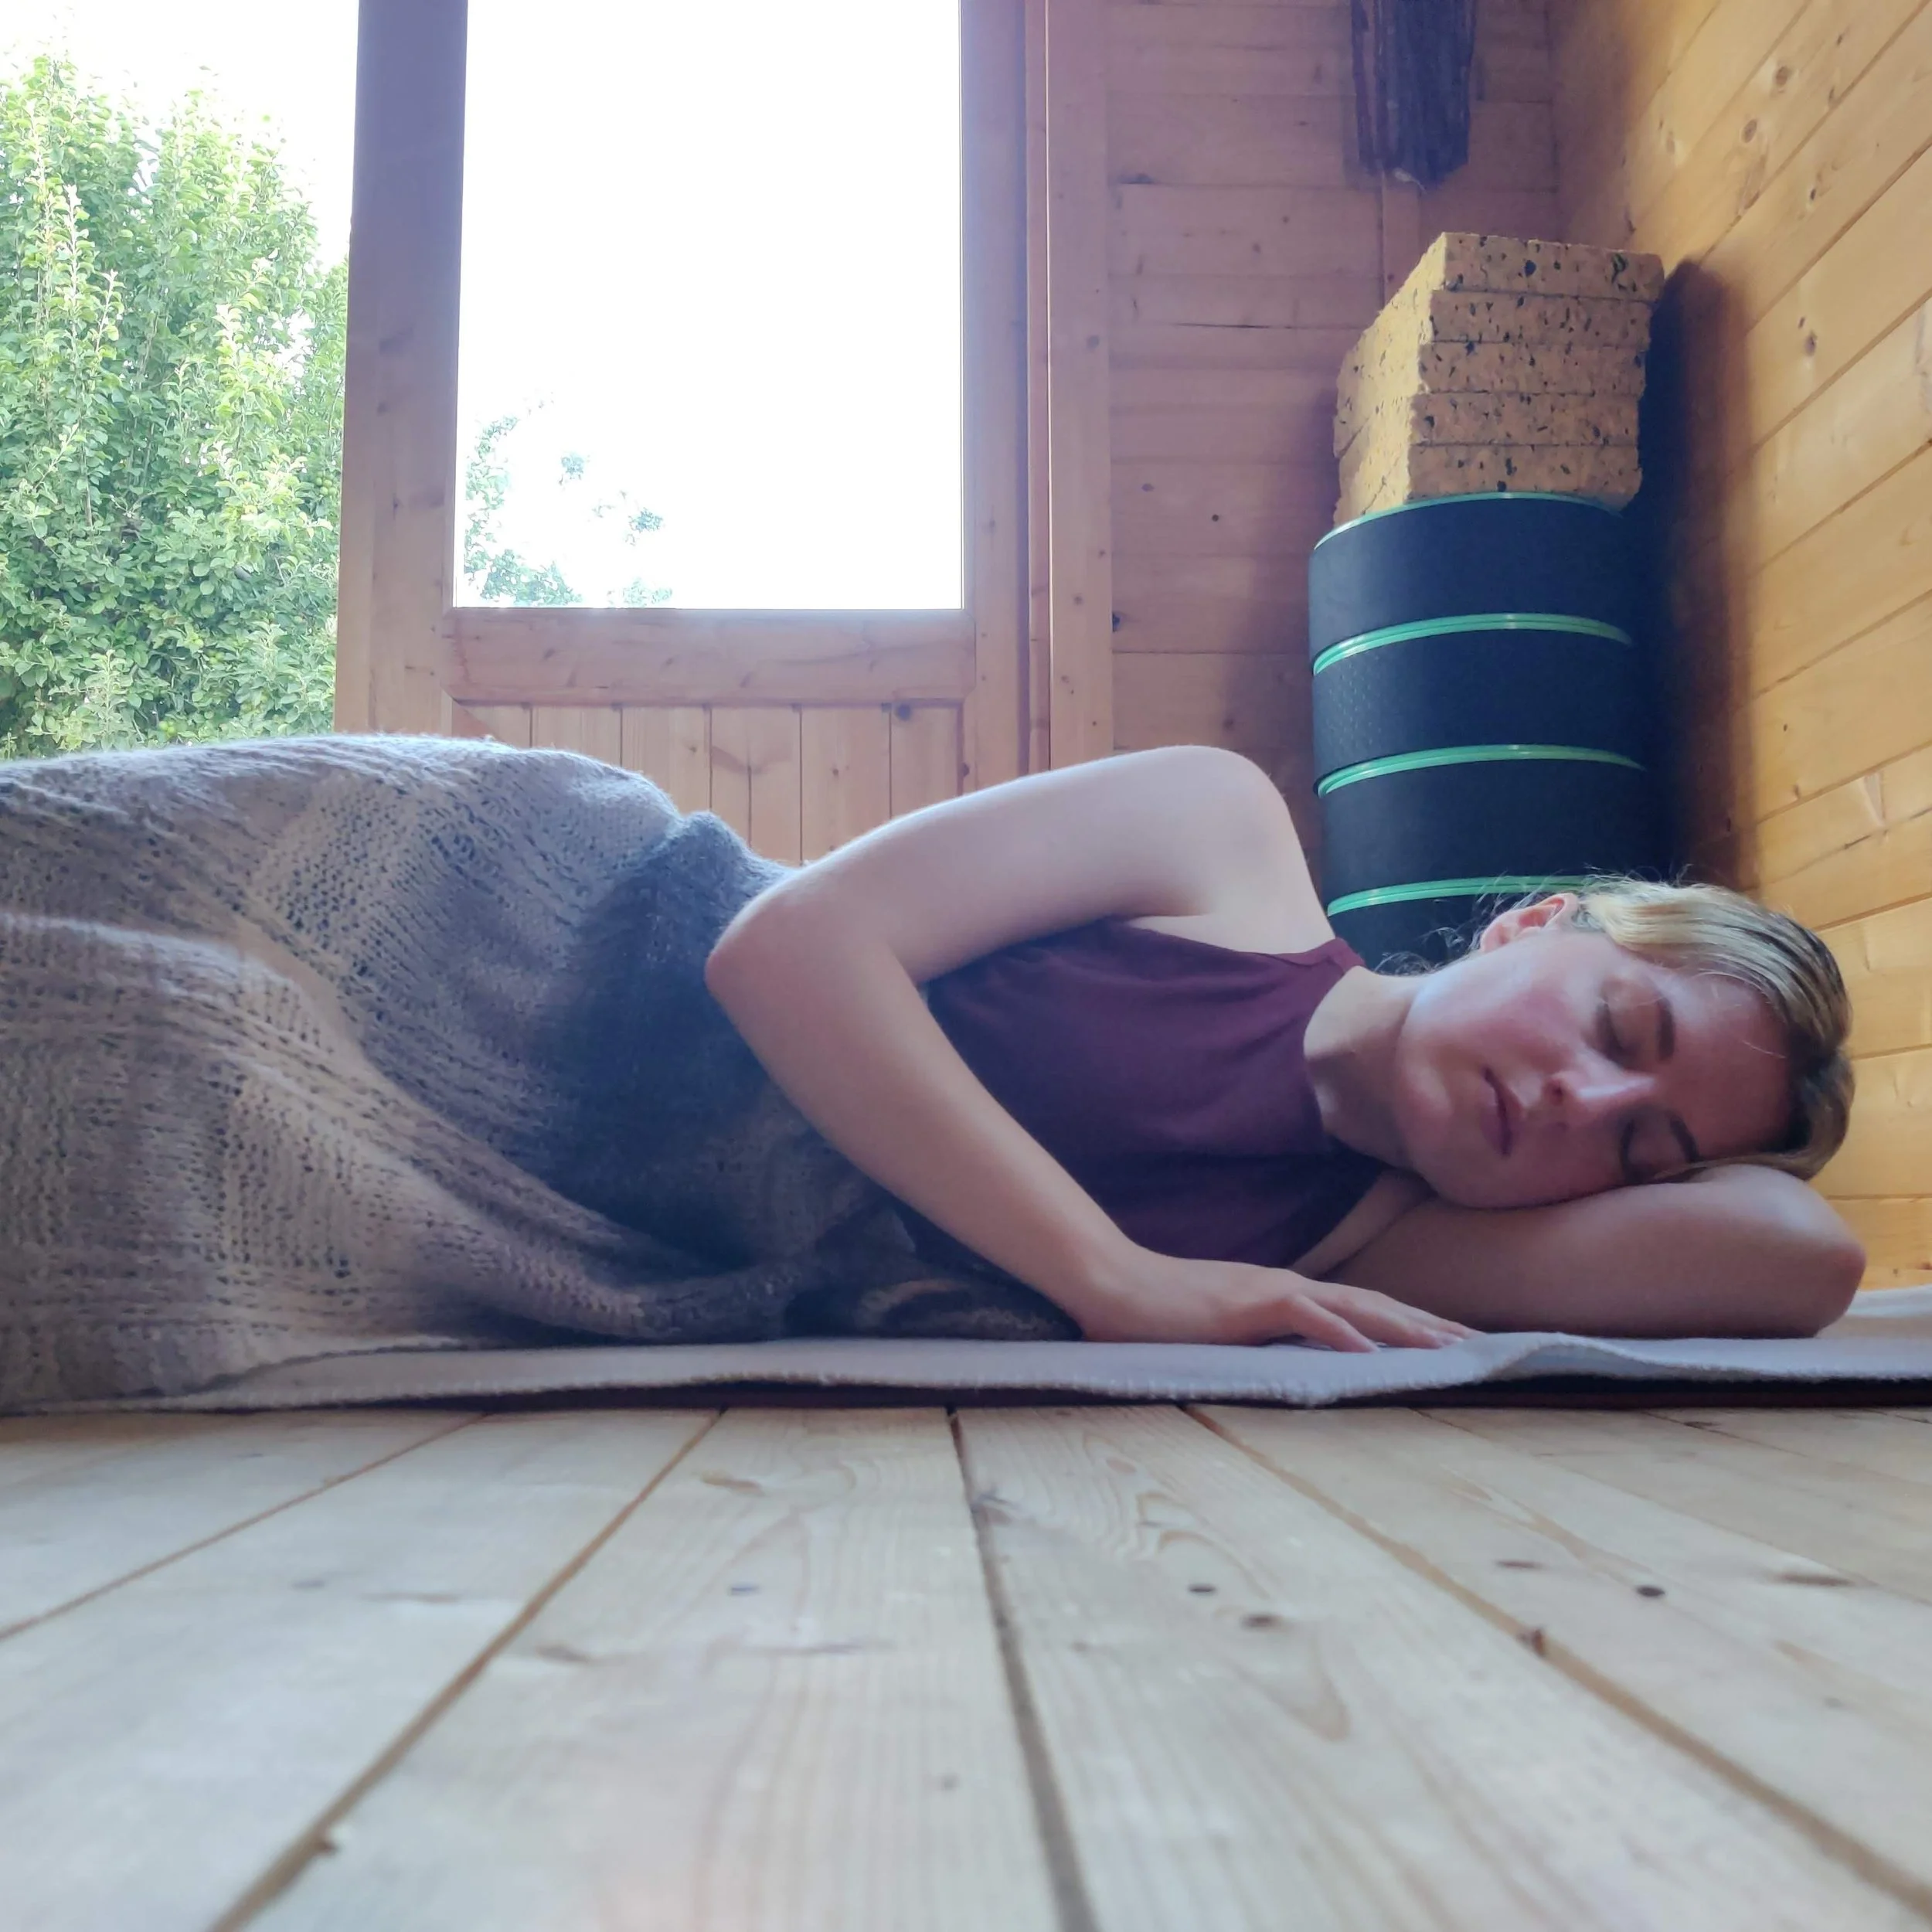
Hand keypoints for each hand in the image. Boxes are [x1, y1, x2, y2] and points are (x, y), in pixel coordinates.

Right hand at [1070, 1245, 1477, 1349]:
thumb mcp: (1218, 1331)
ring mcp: (1267, 1291)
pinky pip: (1303, 1316)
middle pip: (1371, 1303)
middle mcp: (1285, 1286)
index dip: (1406, 1321)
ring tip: (1446, 1345)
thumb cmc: (1156, 1312)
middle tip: (1476, 1343)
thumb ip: (1251, 1341)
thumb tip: (1279, 1364)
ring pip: (1352, 1305)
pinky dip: (1339, 1330)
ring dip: (1402, 1325)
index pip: (1358, 1308)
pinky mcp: (1245, 1304)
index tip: (1447, 1339)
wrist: (1111, 1284)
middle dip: (1426, 1323)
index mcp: (1281, 1294)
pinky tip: (1369, 1347)